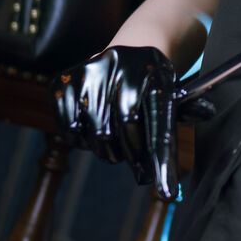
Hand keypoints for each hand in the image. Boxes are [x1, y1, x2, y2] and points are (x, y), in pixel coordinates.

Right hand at [53, 45, 183, 201]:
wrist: (135, 48)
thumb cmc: (156, 88)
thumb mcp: (175, 102)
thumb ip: (173, 140)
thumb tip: (171, 191)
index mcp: (156, 77)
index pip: (160, 127)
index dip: (163, 162)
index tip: (166, 192)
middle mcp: (123, 69)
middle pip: (124, 133)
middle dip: (131, 155)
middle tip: (137, 161)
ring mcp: (91, 72)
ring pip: (96, 134)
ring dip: (107, 149)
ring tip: (115, 141)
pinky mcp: (65, 80)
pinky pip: (70, 129)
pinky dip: (81, 139)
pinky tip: (92, 127)